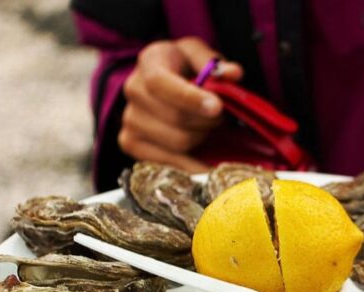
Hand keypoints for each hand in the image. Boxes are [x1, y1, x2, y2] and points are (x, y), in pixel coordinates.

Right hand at [119, 37, 242, 171]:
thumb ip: (217, 65)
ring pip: (177, 142)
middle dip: (207, 121)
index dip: (191, 98)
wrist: (161, 82)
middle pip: (176, 118)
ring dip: (202, 138)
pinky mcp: (131, 144)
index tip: (217, 107)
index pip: (162, 83)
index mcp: (150, 62)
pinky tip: (203, 156)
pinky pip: (168, 162)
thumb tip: (234, 74)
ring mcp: (129, 120)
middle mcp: (133, 90)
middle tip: (221, 118)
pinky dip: (192, 163)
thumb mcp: (201, 56)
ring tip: (207, 127)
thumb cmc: (185, 67)